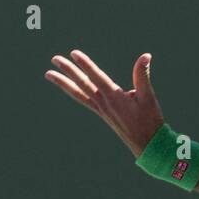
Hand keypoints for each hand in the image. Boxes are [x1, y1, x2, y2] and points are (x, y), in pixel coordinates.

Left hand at [46, 49, 163, 157]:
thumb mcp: (148, 97)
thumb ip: (143, 76)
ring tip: (49, 74)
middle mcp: (103, 103)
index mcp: (114, 98)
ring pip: (79, 93)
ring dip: (64, 82)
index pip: (96, 77)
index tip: (73, 53)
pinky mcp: (102, 113)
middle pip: (82, 84)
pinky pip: (84, 100)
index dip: (85, 64)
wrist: (146, 145)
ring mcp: (101, 109)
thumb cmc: (149, 120)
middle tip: (54, 59)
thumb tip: (145, 55)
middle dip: (68, 71)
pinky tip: (71, 86)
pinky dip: (75, 91)